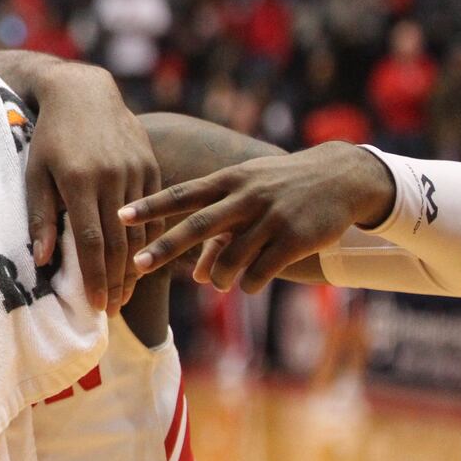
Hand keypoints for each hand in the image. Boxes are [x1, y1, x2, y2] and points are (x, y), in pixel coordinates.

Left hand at [25, 64, 160, 314]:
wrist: (83, 94)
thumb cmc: (50, 137)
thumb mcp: (35, 172)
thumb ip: (40, 216)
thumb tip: (42, 261)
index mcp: (79, 181)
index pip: (90, 242)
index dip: (95, 278)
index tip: (98, 307)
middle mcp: (111, 177)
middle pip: (119, 242)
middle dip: (117, 281)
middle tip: (114, 310)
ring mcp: (135, 170)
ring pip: (140, 230)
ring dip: (135, 265)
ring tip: (125, 291)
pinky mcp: (150, 165)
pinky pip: (154, 211)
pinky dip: (148, 238)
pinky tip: (141, 258)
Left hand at [122, 141, 394, 292]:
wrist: (342, 178)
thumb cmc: (282, 188)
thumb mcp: (248, 194)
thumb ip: (219, 230)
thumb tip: (195, 275)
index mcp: (228, 180)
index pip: (181, 193)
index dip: (149, 205)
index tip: (118, 215)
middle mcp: (245, 196)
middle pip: (197, 224)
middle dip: (164, 246)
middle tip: (136, 265)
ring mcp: (270, 217)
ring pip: (230, 259)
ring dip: (217, 278)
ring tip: (217, 282)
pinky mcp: (295, 238)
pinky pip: (260, 272)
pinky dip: (249, 283)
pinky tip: (251, 283)